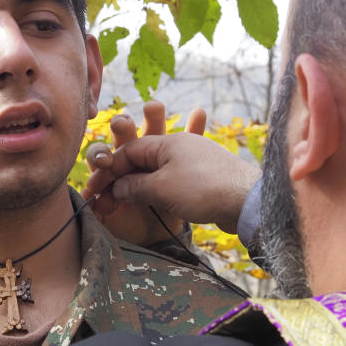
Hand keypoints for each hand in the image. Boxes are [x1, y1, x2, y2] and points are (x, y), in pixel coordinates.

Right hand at [81, 100, 204, 246]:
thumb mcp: (161, 188)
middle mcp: (177, 147)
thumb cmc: (203, 189)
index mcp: (166, 142)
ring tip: (118, 200)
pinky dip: (154, 190)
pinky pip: (168, 180)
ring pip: (152, 169)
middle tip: (101, 186)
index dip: (110, 169)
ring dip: (135, 183)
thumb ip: (135, 187)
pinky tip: (146, 202)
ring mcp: (190, 162)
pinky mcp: (200, 179)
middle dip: (118, 171)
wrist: (247, 202)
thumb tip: (118, 187)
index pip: (128, 150)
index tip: (98, 188)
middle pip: (139, 155)